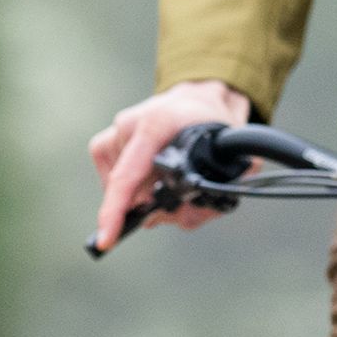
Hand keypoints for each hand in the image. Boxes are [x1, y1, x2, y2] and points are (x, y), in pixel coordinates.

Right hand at [86, 79, 252, 251]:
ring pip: (119, 184)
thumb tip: (179, 218)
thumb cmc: (214, 125)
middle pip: (128, 187)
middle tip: (175, 203)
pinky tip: (148, 177)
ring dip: (140, 195)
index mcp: (159, 123)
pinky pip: (111, 175)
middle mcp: (133, 124)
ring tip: (165, 182)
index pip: (128, 174)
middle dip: (149, 206)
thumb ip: (210, 196)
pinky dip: (129, 186)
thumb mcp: (229, 161)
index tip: (107, 237)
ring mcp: (119, 130)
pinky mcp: (111, 136)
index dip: (115, 209)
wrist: (201, 100)